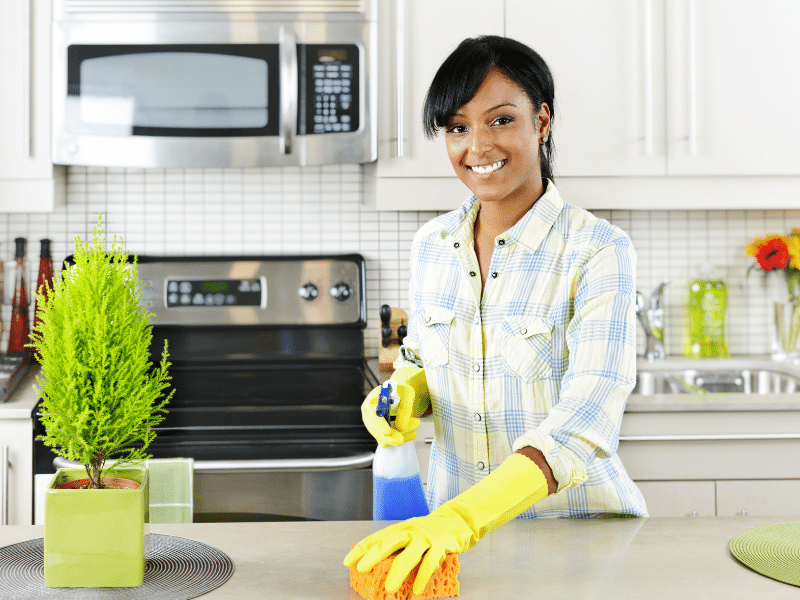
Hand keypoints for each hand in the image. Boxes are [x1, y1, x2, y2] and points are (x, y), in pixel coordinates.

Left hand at [344, 511, 468, 594]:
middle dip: (373, 556)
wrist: (459, 521)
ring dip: (397, 572)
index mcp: (400, 529)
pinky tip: (417, 590)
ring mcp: (426, 538)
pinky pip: (430, 563)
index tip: (348, 562)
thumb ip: (397, 546)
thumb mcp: (411, 534)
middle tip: (361, 569)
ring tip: (389, 588)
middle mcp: (410, 531)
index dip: (362, 549)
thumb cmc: (430, 531)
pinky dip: (423, 577)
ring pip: (409, 555)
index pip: (377, 538)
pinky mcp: (441, 545)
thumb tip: (376, 562)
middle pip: (389, 543)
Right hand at [361, 380, 420, 446]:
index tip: (387, 431)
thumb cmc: (401, 389)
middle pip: (376, 430)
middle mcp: (370, 414)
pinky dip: (401, 437)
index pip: (373, 414)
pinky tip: (411, 434)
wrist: (400, 392)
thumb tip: (401, 427)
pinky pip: (389, 440)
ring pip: (384, 437)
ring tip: (414, 425)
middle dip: (391, 436)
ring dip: (400, 435)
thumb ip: (405, 408)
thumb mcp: (406, 393)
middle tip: (402, 439)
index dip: (379, 423)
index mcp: (372, 401)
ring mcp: (375, 424)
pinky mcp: (381, 431)